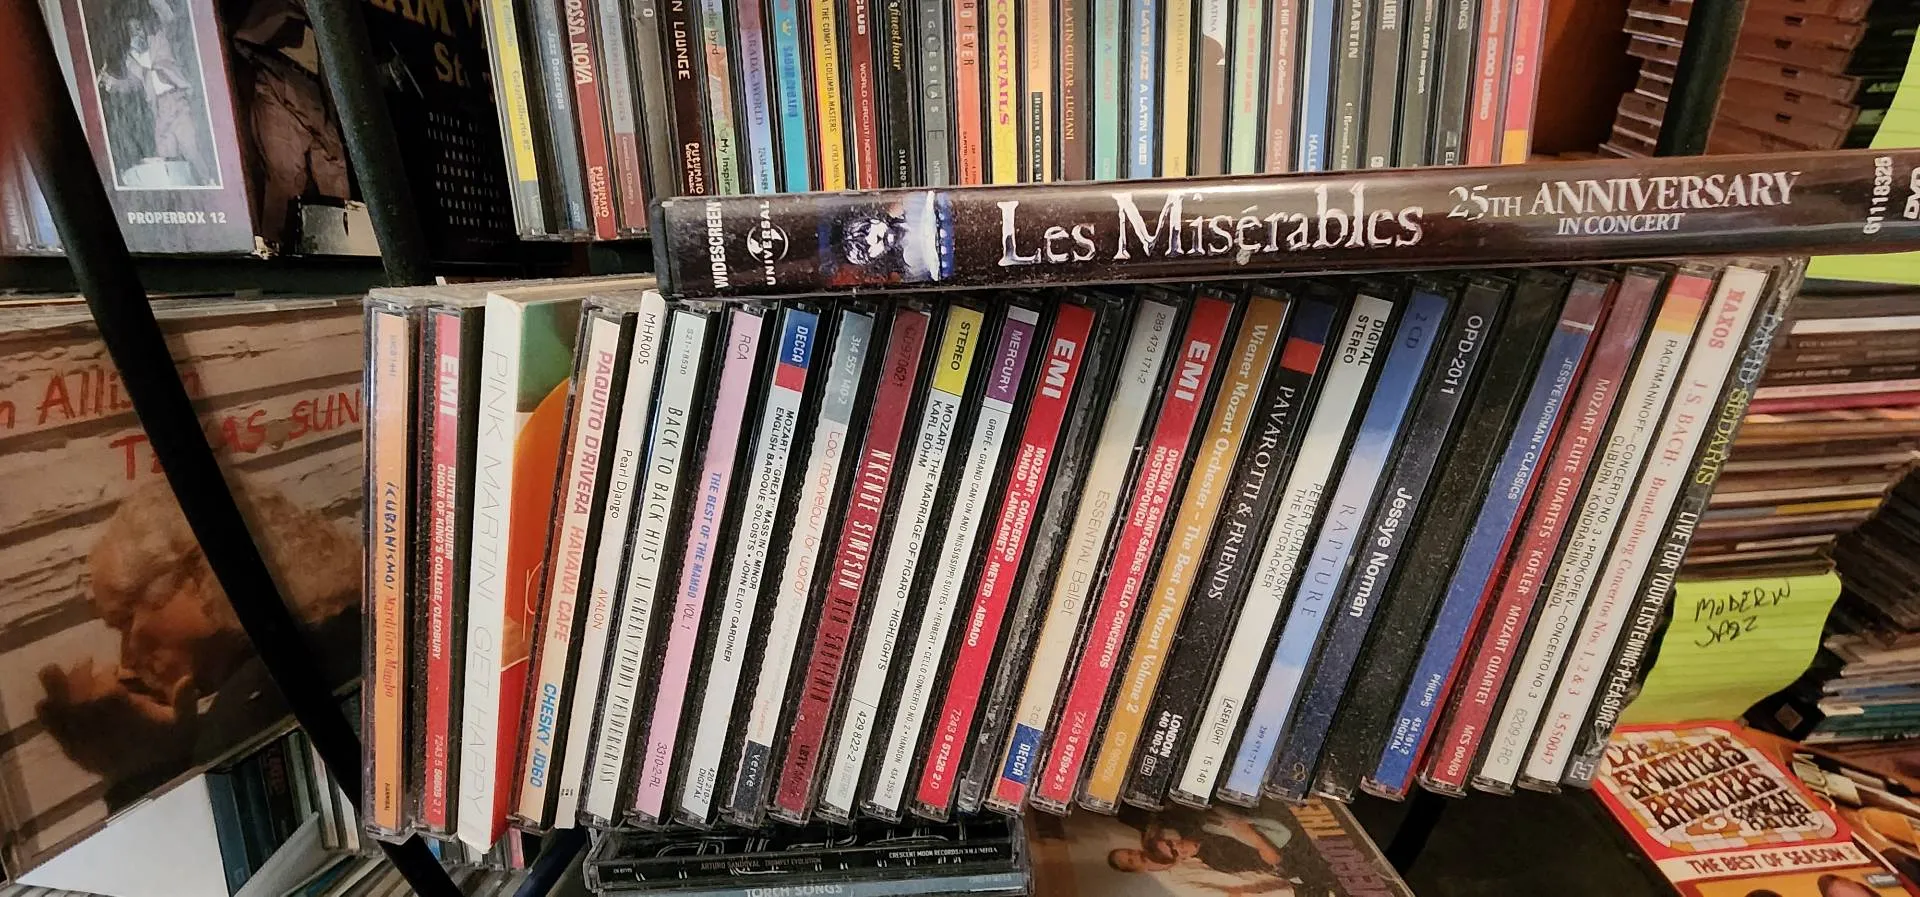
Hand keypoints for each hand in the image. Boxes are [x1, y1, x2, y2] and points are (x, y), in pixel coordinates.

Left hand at [36, 659, 197, 781]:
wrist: (149, 782)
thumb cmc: (168, 749)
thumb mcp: (185, 725)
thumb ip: (186, 701)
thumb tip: (188, 677)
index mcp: (126, 714)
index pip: (106, 688)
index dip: (104, 674)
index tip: (110, 666)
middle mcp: (101, 724)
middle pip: (79, 695)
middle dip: (76, 675)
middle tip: (82, 661)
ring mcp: (85, 738)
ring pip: (64, 710)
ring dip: (56, 690)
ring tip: (52, 673)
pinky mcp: (75, 751)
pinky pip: (57, 732)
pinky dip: (49, 717)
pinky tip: (43, 705)